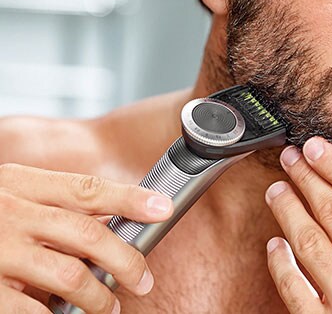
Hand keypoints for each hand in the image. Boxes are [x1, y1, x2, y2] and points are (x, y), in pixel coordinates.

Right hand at [0, 163, 172, 313]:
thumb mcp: (13, 195)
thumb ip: (55, 206)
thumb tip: (111, 218)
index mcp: (22, 184)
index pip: (88, 188)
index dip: (130, 198)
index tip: (162, 209)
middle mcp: (12, 213)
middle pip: (88, 234)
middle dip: (126, 260)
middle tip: (142, 280)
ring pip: (70, 276)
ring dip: (100, 298)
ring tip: (108, 308)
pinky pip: (34, 311)